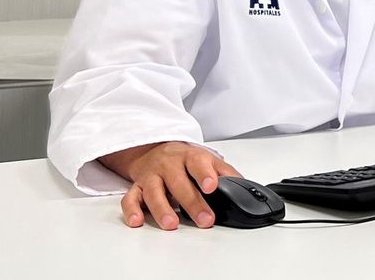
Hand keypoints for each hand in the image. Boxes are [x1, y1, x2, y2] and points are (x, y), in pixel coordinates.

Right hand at [98, 141, 240, 229]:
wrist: (155, 149)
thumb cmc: (186, 160)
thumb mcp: (208, 160)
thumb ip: (225, 173)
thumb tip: (244, 186)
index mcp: (190, 157)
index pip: (198, 163)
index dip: (205, 174)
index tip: (212, 186)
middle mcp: (169, 165)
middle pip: (179, 183)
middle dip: (193, 203)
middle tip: (205, 219)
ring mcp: (151, 176)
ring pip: (154, 192)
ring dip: (162, 209)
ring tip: (172, 224)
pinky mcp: (136, 187)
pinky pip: (130, 198)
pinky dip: (132, 210)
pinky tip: (138, 221)